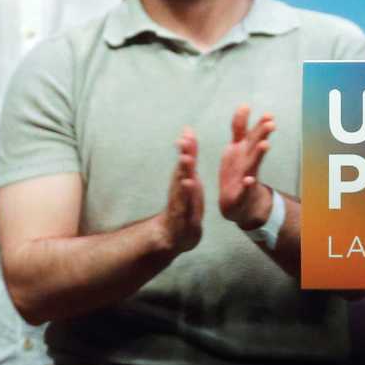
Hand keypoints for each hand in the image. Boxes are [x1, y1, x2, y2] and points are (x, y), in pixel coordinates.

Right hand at [160, 127, 203, 254]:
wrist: (174, 234)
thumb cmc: (184, 201)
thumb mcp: (189, 176)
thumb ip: (189, 155)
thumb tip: (187, 130)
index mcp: (183, 179)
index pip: (185, 161)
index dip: (187, 147)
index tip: (187, 131)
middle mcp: (179, 189)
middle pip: (181, 171)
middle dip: (184, 156)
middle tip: (184, 141)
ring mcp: (181, 204)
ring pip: (182, 188)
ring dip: (183, 175)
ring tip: (185, 161)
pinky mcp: (184, 218)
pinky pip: (185, 208)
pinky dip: (186, 199)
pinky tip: (188, 188)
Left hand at [218, 106, 275, 228]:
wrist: (241, 206)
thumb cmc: (239, 173)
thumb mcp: (238, 147)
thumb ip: (240, 128)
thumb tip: (245, 105)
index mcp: (243, 150)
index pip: (248, 132)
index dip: (254, 122)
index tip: (266, 113)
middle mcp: (247, 161)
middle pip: (255, 145)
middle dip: (262, 134)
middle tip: (271, 123)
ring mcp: (246, 177)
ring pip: (253, 163)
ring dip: (259, 154)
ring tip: (265, 144)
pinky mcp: (242, 194)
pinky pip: (245, 189)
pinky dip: (247, 185)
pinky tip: (249, 180)